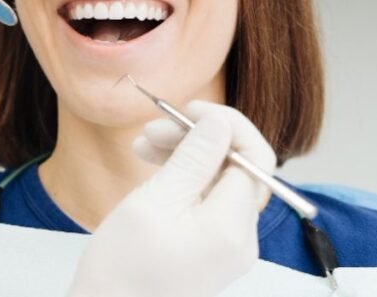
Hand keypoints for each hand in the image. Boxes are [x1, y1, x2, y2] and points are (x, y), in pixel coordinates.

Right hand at [68, 100, 276, 296]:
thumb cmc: (122, 267)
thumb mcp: (154, 201)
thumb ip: (193, 158)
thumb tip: (219, 122)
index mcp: (232, 227)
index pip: (254, 157)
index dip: (225, 124)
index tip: (187, 109)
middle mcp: (240, 239)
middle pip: (236, 168)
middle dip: (198, 139)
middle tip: (151, 128)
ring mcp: (226, 248)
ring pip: (219, 183)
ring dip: (186, 156)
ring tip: (142, 146)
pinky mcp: (210, 252)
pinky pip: (207, 204)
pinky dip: (183, 181)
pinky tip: (152, 170)